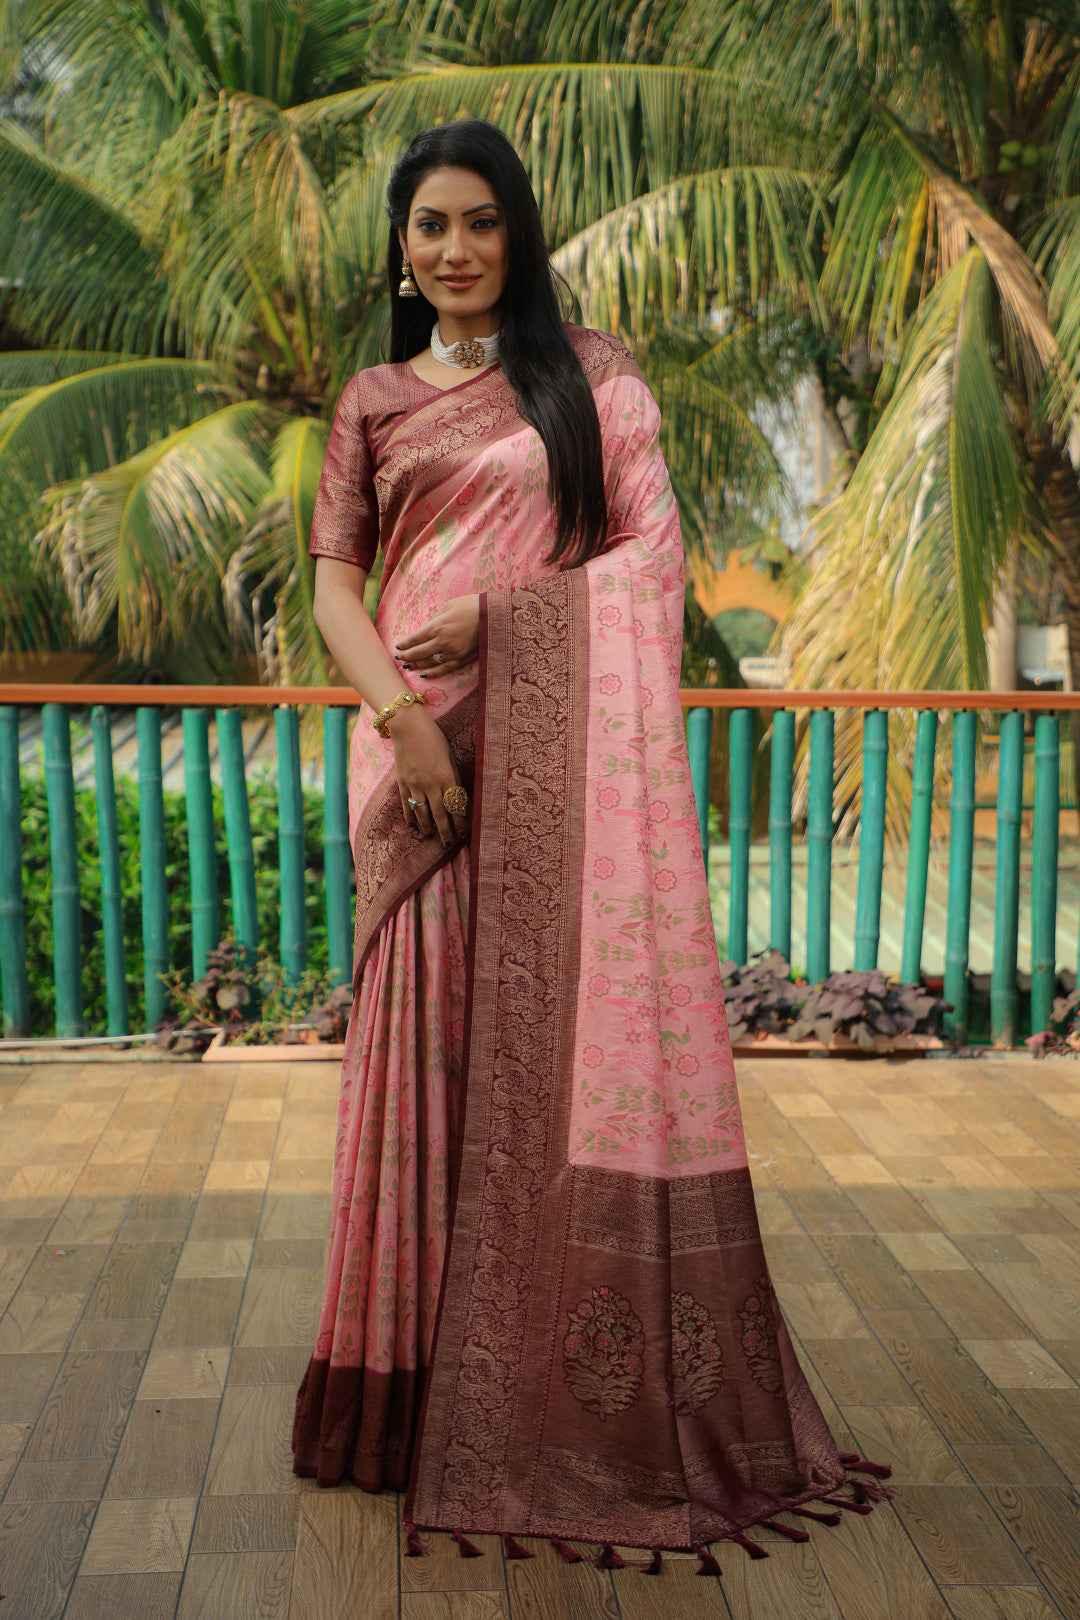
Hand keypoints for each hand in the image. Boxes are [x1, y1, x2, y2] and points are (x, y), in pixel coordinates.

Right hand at [389, 704, 465, 845]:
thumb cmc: (434, 737)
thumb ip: (453, 777)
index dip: (460, 821)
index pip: (455, 806)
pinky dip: (410, 816)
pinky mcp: (402, 782)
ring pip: (422, 813)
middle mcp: (431, 784)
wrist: (408, 726)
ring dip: (427, 827)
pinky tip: (413, 825)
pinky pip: (407, 804)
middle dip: (445, 831)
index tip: (463, 832)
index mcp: (447, 777)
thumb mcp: (450, 756)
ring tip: (430, 837)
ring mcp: (415, 785)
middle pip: (440, 814)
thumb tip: (457, 796)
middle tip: (449, 843)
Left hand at [395, 594, 479, 676]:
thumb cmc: (471, 605)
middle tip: (399, 657)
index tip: (398, 646)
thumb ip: (436, 618)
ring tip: (408, 666)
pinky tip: (423, 674)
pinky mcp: (462, 660)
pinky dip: (432, 673)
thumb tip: (428, 626)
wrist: (493, 615)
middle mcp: (442, 642)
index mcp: (437, 626)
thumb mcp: (448, 606)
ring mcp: (452, 653)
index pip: (415, 639)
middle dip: (406, 656)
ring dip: (416, 665)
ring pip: (429, 663)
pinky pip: (444, 670)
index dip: (404, 644)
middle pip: (418, 653)